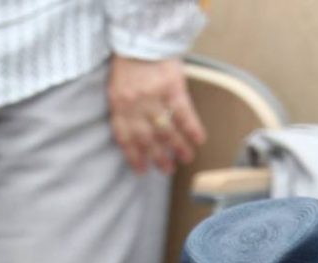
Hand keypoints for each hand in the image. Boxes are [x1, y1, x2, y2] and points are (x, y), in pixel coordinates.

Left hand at [108, 55, 205, 173]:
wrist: (141, 35)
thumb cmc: (130, 64)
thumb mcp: (118, 87)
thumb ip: (125, 111)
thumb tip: (136, 139)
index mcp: (119, 104)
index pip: (125, 137)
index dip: (134, 157)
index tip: (143, 171)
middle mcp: (136, 103)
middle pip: (148, 139)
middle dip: (159, 157)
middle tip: (168, 169)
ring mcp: (155, 96)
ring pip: (167, 131)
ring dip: (178, 148)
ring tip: (186, 158)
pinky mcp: (173, 87)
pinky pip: (185, 114)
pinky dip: (193, 129)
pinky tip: (199, 140)